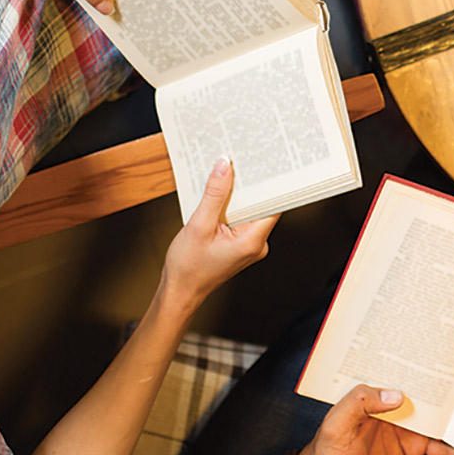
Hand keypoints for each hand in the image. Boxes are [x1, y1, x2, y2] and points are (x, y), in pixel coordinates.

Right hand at [158, 157, 278, 309]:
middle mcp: (256, 244)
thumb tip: (224, 167)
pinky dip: (230, 207)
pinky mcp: (240, 245)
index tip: (263, 164)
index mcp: (253, 241)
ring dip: (236, 196)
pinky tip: (217, 196)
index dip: (270, 183)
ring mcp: (249, 245)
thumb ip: (214, 195)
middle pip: (261, 205)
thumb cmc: (188, 267)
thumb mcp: (199, 225)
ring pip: (248, 211)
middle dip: (248, 185)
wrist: (179, 292)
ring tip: (225, 176)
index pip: (274, 204)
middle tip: (239, 162)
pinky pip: (239, 219)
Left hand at [298, 385, 453, 454]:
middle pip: (434, 396)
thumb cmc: (325, 453)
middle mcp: (396, 405)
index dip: (432, 367)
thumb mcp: (336, 425)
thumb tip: (396, 395)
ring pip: (443, 421)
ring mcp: (407, 426)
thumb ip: (360, 403)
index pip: (410, 374)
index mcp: (379, 392)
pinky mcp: (412, 448)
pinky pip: (442, 447)